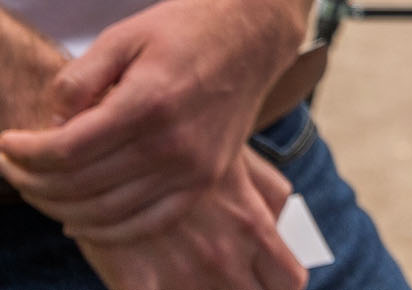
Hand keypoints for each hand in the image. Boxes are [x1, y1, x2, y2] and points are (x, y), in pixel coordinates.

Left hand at [0, 0, 301, 241]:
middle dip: (31, 180)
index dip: (26, 152)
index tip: (5, 141)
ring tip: (36, 186)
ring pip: (104, 214)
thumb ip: (81, 76)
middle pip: (79, 187)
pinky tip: (77, 218)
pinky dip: (103, 231)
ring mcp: (191, 170)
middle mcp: (172, 144)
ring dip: (57, 208)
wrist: (251, 37)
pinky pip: (143, 226)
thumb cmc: (186, 29)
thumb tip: (50, 121)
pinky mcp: (203, 183)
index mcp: (149, 101)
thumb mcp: (126, 33)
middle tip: (10, 164)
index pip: (68, 150)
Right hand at [73, 151, 304, 289]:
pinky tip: (151, 281)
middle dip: (246, 289)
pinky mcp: (137, 285)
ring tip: (187, 270)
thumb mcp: (242, 161)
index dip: (281, 284)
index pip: (290, 281)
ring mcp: (181, 276)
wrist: (121, 135)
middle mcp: (223, 258)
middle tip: (225, 276)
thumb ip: (273, 194)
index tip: (266, 278)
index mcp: (252, 228)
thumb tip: (288, 222)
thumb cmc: (188, 143)